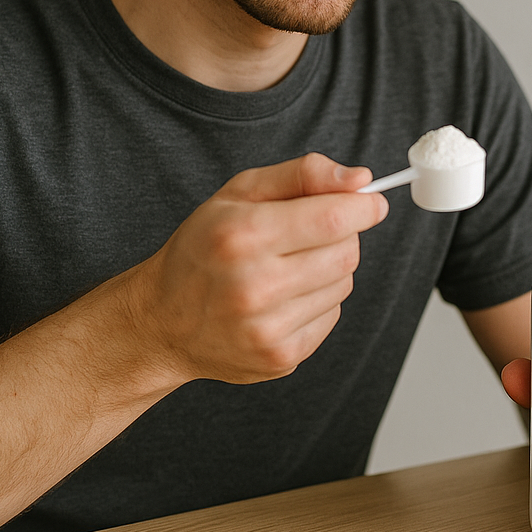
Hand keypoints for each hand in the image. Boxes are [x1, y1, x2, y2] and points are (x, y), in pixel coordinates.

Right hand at [123, 153, 388, 385]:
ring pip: (343, 285)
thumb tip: (360, 179)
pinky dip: (317, 302)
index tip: (371, 202)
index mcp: (242, 235)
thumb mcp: (239, 193)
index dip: (364, 207)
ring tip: (287, 267)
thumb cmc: (202, 249)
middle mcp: (254, 286)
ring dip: (328, 269)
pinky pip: (331, 317)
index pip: (334, 218)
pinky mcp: (280, 357)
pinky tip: (282, 298)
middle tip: (309, 233)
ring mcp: (268, 328)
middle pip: (346, 252)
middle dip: (341, 236)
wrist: (161, 321)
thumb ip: (302, 175)